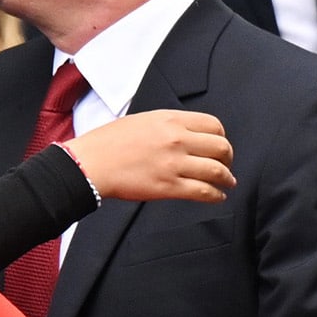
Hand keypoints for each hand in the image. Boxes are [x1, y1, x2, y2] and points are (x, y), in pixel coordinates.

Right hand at [62, 110, 233, 204]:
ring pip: (217, 171)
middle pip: (221, 147)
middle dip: (228, 159)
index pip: (214, 125)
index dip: (221, 137)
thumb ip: (168, 125)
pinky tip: (216, 196)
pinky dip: (215, 195)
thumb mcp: (141, 120)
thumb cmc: (108, 142)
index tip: (218, 146)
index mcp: (170, 120)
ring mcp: (174, 164)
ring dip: (227, 179)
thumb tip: (187, 136)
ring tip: (227, 183)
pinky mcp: (168, 187)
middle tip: (225, 166)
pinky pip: (203, 192)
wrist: (89, 163)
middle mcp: (176, 139)